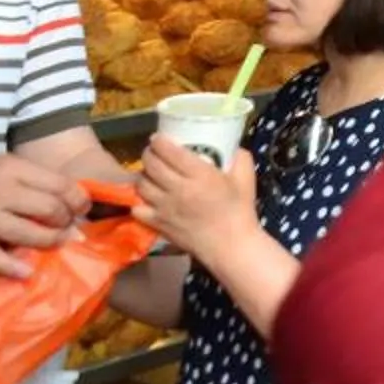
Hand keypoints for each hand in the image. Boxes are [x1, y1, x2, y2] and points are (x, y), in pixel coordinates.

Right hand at [0, 155, 87, 277]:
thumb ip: (38, 180)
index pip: (59, 185)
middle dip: (65, 222)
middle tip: (67, 227)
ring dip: (49, 242)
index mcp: (11, 168)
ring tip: (56, 243)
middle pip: (48, 210)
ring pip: (27, 235)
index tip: (81, 209)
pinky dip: (14, 267)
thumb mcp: (8, 166)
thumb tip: (76, 202)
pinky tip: (27, 270)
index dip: (78, 200)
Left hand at [135, 135, 258, 266]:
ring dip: (142, 175)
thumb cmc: (239, 211)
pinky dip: (138, 201)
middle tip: (152, 152)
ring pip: (141, 185)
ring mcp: (164, 208)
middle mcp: (178, 189)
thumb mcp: (246, 178)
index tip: (158, 138)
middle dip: (148, 154)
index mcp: (199, 175)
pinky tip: (146, 198)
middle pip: (151, 165)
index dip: (159, 141)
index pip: (169, 152)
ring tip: (149, 173)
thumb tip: (233, 146)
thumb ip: (241, 157)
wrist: (230, 246)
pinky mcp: (158, 224)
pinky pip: (137, 209)